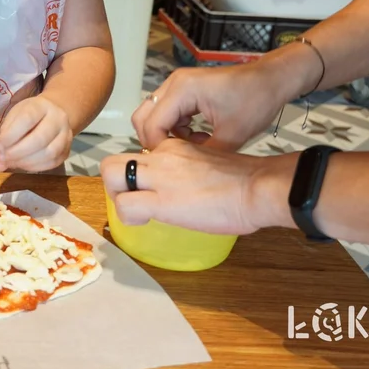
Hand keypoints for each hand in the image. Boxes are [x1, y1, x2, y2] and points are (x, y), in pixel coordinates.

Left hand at [0, 96, 71, 172]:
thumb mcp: (15, 116)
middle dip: (18, 152)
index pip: (27, 119)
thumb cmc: (29, 115)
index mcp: (41, 105)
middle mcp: (58, 119)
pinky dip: (34, 167)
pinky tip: (22, 165)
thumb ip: (5, 136)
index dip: (11, 135)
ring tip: (11, 162)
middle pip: (40, 138)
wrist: (53, 114)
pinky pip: (52, 163)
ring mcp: (66, 136)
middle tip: (2, 158)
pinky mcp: (67, 151)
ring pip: (49, 154)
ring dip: (26, 162)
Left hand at [100, 139, 292, 235]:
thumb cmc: (245, 180)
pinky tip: (144, 221)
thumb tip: (185, 187)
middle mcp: (161, 156)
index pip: (139, 156)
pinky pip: (125, 205)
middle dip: (113, 182)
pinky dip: (127, 216)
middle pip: (114, 160)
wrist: (258, 186)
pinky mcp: (161, 200)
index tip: (149, 189)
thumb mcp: (208, 162)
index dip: (136, 175)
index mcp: (174, 147)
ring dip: (117, 197)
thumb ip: (189, 169)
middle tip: (130, 199)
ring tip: (136, 212)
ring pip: (110, 175)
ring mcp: (159, 175)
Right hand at [132, 60, 295, 150]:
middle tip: (177, 157)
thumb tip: (183, 173)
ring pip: (154, 115)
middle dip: (156, 141)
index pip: (151, 124)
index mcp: (182, 90)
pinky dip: (177, 128)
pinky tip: (200, 136)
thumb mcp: (231, 136)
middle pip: (143, 117)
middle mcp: (175, 83)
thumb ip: (202, 155)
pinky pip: (168, 112)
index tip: (173, 164)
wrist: (271, 80)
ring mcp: (178, 84)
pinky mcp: (185, 89)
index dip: (158, 148)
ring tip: (196, 145)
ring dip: (169, 135)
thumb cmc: (256, 99)